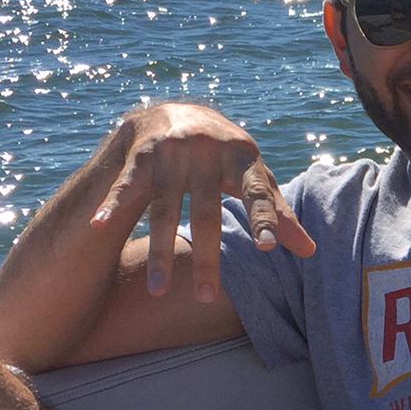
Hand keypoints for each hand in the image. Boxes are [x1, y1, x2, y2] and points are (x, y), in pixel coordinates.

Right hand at [91, 101, 315, 300]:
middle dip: (206, 257)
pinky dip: (112, 206)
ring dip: (159, 251)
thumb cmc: (225, 157)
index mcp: (242, 157)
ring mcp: (171, 155)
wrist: (176, 110)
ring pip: (164, 209)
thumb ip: (277, 212)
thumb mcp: (254, 175)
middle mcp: (206, 153)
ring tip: (159, 292)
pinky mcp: (141, 158)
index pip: (257, 192)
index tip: (269, 247)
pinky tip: (99, 227)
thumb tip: (311, 252)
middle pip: (206, 212)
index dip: (265, 218)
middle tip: (207, 299)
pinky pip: (126, 187)